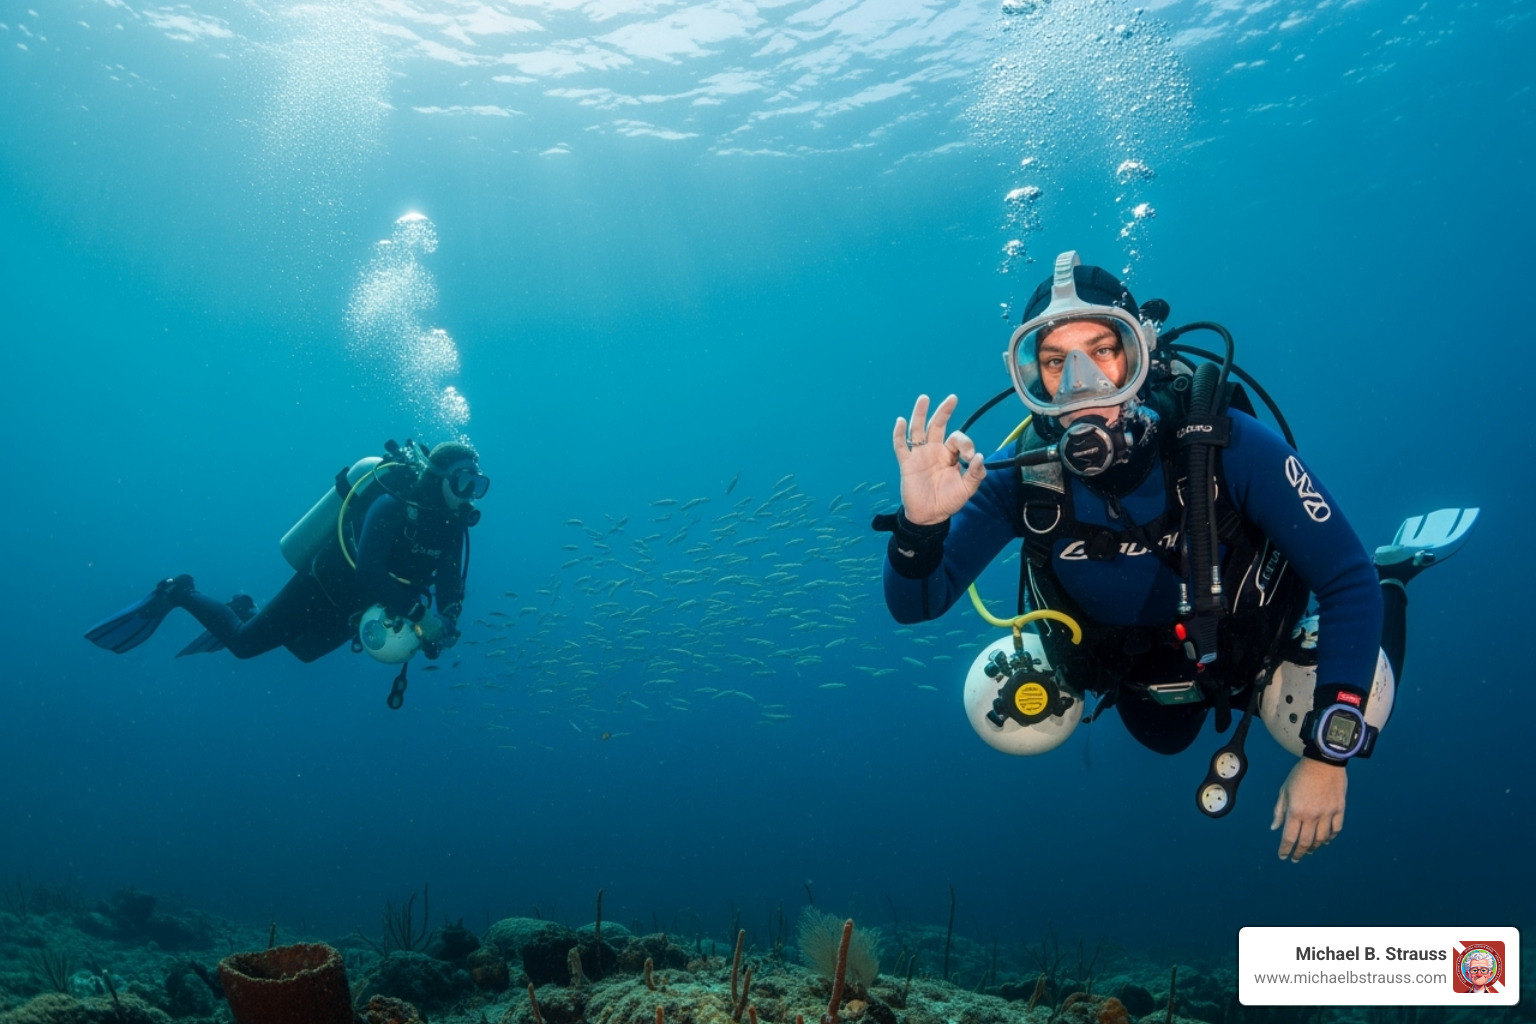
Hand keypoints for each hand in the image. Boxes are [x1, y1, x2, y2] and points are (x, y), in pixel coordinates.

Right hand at [892, 394, 985, 525]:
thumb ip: (975, 474)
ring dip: (920, 414)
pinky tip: (901, 421)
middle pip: (938, 425)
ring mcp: (919, 455)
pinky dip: (899, 434)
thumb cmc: (948, 501)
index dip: (965, 443)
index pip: (957, 438)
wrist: (930, 516)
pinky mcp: (907, 464)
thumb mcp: (967, 489)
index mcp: (949, 454)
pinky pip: (901, 446)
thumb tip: (979, 456)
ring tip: (924, 398)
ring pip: (918, 430)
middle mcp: (934, 450)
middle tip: (953, 398)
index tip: (969, 457)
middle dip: (944, 412)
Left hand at [1271, 757, 1346, 861]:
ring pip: (1322, 838)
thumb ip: (1279, 811)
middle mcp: (1312, 816)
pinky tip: (1326, 840)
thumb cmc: (1300, 775)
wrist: (1323, 762)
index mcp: (1296, 811)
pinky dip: (1331, 837)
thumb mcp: (1284, 791)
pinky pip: (1336, 829)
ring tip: (1309, 850)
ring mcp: (1327, 814)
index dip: (1285, 849)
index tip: (1283, 856)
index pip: (1289, 837)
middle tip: (1296, 858)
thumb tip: (1275, 828)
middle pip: (1306, 841)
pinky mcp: (1339, 809)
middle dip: (1299, 852)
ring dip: (1315, 847)